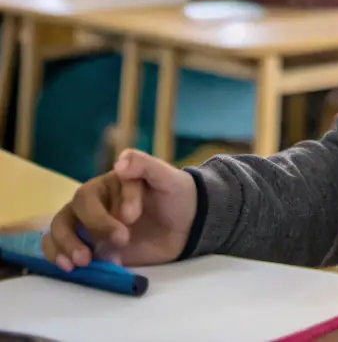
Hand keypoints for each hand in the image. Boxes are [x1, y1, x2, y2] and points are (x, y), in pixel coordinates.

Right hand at [43, 150, 196, 269]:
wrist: (185, 225)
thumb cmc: (175, 194)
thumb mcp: (166, 177)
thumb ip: (145, 165)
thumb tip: (118, 163)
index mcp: (109, 183)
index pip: (92, 194)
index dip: (106, 209)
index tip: (133, 218)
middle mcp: (95, 203)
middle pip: (72, 211)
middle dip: (91, 228)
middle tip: (119, 241)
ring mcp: (90, 227)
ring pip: (59, 228)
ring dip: (65, 245)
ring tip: (82, 262)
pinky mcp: (92, 248)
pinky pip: (60, 248)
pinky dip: (58, 256)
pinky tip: (69, 267)